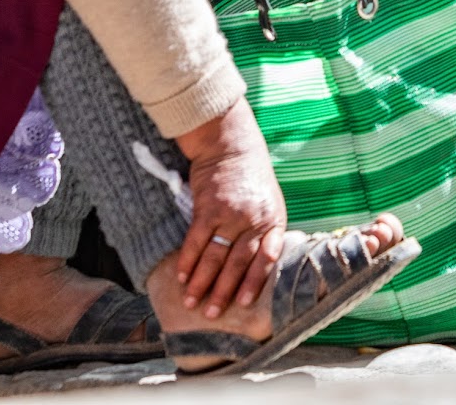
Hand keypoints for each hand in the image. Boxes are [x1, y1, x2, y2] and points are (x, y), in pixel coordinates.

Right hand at [171, 98, 287, 319]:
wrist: (231, 143)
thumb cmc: (252, 176)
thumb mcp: (271, 200)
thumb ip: (268, 231)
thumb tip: (265, 264)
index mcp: (273, 219)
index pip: (266, 258)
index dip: (255, 282)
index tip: (245, 303)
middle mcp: (252, 219)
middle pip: (237, 263)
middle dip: (223, 291)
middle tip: (212, 314)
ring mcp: (229, 213)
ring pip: (214, 256)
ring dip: (201, 282)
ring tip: (192, 301)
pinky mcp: (207, 207)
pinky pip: (196, 240)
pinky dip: (188, 260)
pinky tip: (182, 276)